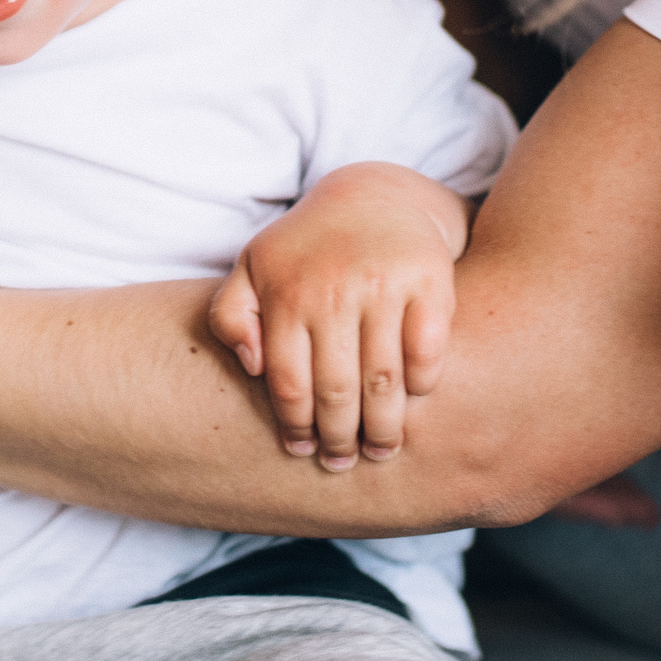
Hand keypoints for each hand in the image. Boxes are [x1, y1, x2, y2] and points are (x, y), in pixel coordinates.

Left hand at [208, 162, 469, 469]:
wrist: (376, 197)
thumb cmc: (306, 246)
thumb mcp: (252, 267)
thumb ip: (230, 314)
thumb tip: (251, 365)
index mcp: (287, 294)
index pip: (290, 384)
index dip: (297, 427)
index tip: (303, 450)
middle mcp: (334, 290)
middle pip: (338, 392)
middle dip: (340, 439)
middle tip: (343, 463)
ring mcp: (384, 284)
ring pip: (384, 381)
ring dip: (384, 428)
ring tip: (381, 450)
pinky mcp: (430, 280)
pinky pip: (428, 352)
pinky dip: (422, 384)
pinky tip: (413, 400)